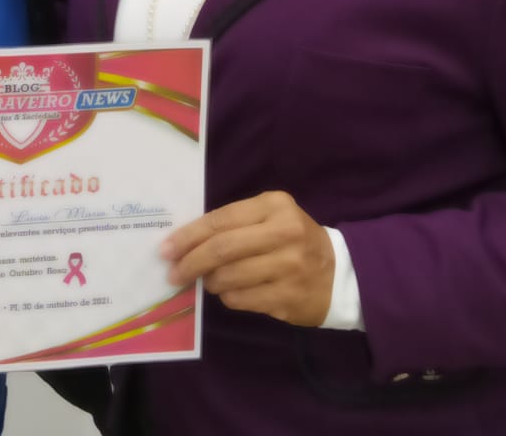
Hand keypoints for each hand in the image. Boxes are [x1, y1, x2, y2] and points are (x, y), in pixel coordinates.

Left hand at [160, 191, 334, 326]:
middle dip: (190, 262)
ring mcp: (289, 267)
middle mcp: (284, 233)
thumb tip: (185, 242)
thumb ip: (234, 224)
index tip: (165, 249)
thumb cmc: (293, 240)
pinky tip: (231, 292)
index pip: (220, 220)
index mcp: (275, 206)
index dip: (188, 236)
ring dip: (210, 281)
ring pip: (228, 277)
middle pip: (222, 249)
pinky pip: (241, 299)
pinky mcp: (289, 297)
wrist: (340, 274)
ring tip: (208, 280)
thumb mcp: (270, 218)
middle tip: (173, 273)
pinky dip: (228, 297)